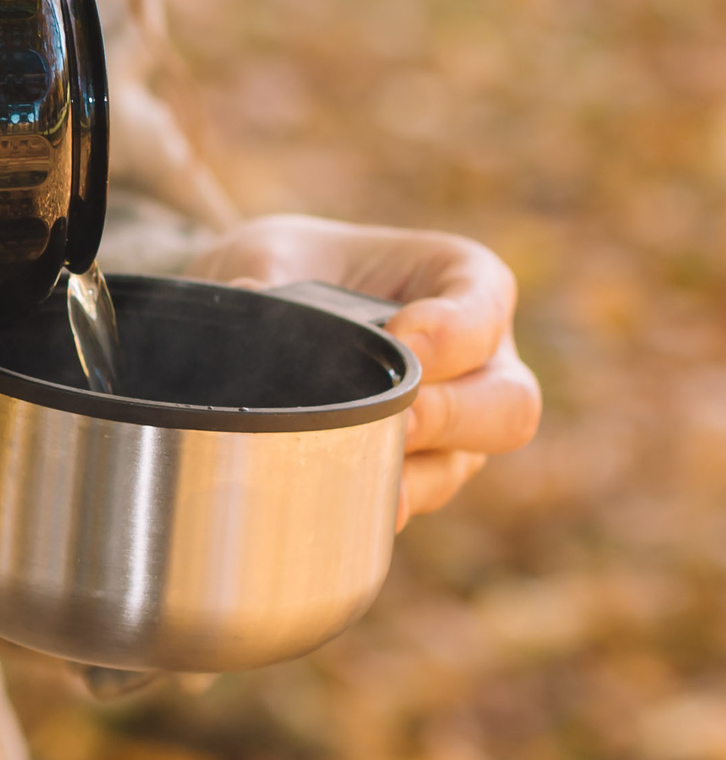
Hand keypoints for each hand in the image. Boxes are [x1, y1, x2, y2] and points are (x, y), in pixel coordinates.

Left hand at [188, 214, 541, 527]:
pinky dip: (381, 501)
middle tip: (394, 420)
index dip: (456, 330)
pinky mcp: (415, 470)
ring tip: (354, 473)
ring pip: (464, 462)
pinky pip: (415, 495)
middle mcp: (479, 361)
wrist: (260, 312)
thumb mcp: (275, 254)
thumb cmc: (288, 267)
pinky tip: (342, 505)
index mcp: (462, 283)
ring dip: (412, 474)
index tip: (402, 336)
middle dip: (449, 417)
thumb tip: (250, 296)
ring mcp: (453, 425)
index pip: (485, 308)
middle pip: (508, 405)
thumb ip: (269, 278)